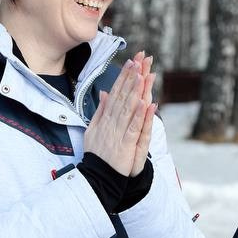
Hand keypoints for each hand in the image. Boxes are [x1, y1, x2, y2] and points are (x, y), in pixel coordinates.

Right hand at [83, 52, 156, 175]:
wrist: (96, 177)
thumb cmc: (96, 154)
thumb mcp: (93, 129)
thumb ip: (100, 111)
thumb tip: (104, 94)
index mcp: (104, 118)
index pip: (115, 93)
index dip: (123, 78)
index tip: (130, 63)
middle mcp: (110, 122)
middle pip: (122, 96)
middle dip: (130, 78)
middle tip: (138, 60)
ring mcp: (117, 133)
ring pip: (127, 108)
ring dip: (134, 91)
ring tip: (141, 74)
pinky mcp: (125, 145)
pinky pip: (133, 127)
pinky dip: (138, 116)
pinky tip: (144, 103)